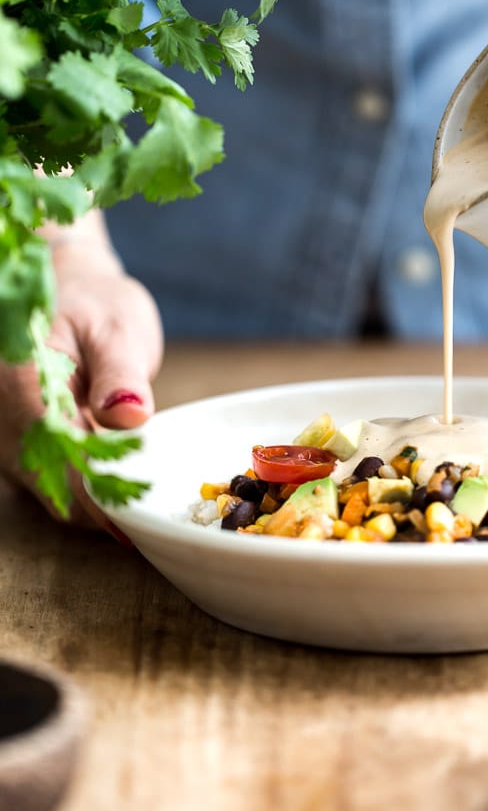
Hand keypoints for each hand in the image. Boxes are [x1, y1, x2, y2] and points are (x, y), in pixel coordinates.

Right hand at [0, 235, 162, 536]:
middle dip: (99, 509)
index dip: (94, 497)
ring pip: (49, 489)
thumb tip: (128, 414)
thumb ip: (120, 371)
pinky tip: (124, 485)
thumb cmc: (93, 301)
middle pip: (50, 485)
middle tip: (150, 519)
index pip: (56, 458)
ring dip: (95, 502)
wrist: (66, 289)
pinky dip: (87, 488)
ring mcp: (8, 434)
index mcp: (20, 384)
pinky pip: (51, 478)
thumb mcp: (114, 326)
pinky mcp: (21, 442)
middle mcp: (4, 418)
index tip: (133, 521)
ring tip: (142, 501)